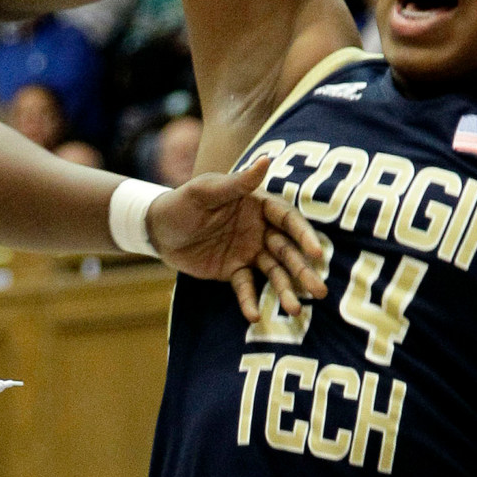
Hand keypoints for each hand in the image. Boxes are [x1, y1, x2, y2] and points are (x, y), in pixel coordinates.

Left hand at [152, 160, 328, 322]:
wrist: (157, 228)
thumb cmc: (182, 202)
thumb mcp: (206, 191)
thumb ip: (237, 182)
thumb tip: (267, 160)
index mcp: (258, 205)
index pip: (288, 220)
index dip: (303, 236)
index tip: (316, 253)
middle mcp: (260, 229)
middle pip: (287, 251)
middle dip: (303, 270)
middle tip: (320, 290)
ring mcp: (249, 251)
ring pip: (273, 272)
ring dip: (284, 290)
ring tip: (295, 310)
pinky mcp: (234, 271)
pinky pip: (246, 287)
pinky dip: (250, 301)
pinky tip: (254, 316)